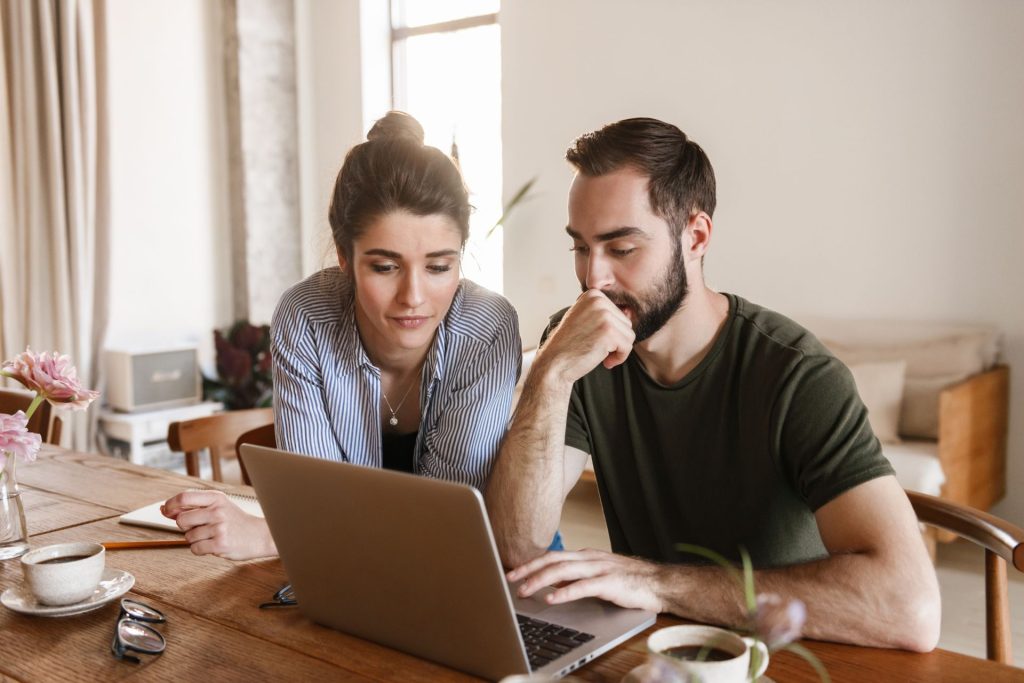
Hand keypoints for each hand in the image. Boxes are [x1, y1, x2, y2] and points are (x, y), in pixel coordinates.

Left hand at [161, 490, 276, 560]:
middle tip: (198, 527)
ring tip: (211, 536)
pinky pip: (195, 549)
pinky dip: (200, 549)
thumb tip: (164, 509)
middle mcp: (217, 511)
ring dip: (195, 539)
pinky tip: (213, 544)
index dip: (170, 504)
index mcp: (217, 498)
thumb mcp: (218, 506)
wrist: (259, 535)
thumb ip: (193, 507)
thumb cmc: (235, 521)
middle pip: (182, 520)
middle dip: (184, 527)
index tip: (166, 510)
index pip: (184, 497)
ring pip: (188, 537)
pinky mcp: (220, 544)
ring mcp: (219, 528)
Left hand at [507, 548, 664, 612]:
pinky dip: (564, 593)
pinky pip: (583, 586)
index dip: (531, 564)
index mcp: (586, 556)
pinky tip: (552, 599)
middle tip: (510, 579)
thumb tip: (554, 584)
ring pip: (563, 571)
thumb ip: (577, 577)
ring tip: (524, 590)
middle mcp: (590, 558)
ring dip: (540, 581)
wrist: (660, 583)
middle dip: (528, 569)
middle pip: (552, 560)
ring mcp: (600, 569)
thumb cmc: (630, 581)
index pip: (553, 557)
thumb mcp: (599, 575)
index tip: (513, 572)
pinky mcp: (610, 583)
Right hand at [537, 289, 634, 383]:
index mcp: (592, 294)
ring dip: (618, 350)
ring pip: (629, 335)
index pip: (618, 314)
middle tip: (596, 349)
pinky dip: (619, 358)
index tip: (594, 339)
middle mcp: (598, 300)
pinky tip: (605, 362)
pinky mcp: (609, 331)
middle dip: (615, 341)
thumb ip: (603, 313)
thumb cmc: (570, 344)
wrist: (554, 363)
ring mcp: (604, 315)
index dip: (609, 332)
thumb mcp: (585, 319)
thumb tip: (630, 312)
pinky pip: (628, 346)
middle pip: (626, 323)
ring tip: (600, 354)